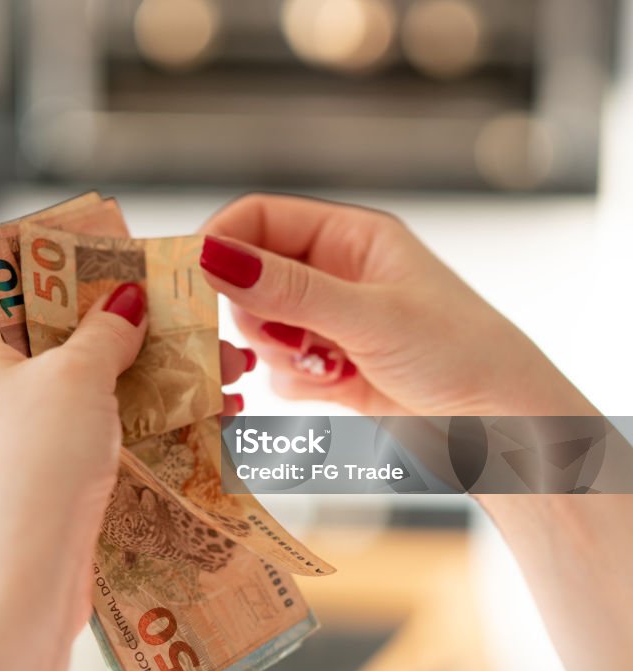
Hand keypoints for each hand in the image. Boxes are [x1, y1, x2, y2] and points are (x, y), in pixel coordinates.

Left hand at [0, 282, 254, 670]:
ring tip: (227, 389)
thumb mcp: (75, 379)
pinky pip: (94, 456)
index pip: (32, 309)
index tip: (149, 286)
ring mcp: (8, 459)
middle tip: (209, 341)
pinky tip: (200, 435)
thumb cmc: (31, 470)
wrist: (14, 592)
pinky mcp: (39, 502)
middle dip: (147, 353)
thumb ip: (105, 333)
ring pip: (93, 412)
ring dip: (159, 400)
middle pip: (74, 361)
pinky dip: (142, 443)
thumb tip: (125, 298)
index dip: (93, 294)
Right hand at [199, 193, 597, 415]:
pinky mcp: (325, 365)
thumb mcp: (370, 316)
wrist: (501, 431)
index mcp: (349, 237)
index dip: (221, 241)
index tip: (191, 276)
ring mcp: (327, 320)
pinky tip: (331, 388)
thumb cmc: (459, 354)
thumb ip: (288, 290)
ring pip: (256, 325)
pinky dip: (290, 380)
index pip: (260, 218)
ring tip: (320, 368)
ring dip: (274, 351)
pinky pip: (274, 366)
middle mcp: (333, 273)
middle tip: (273, 338)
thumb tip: (211, 256)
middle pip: (249, 275)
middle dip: (250, 311)